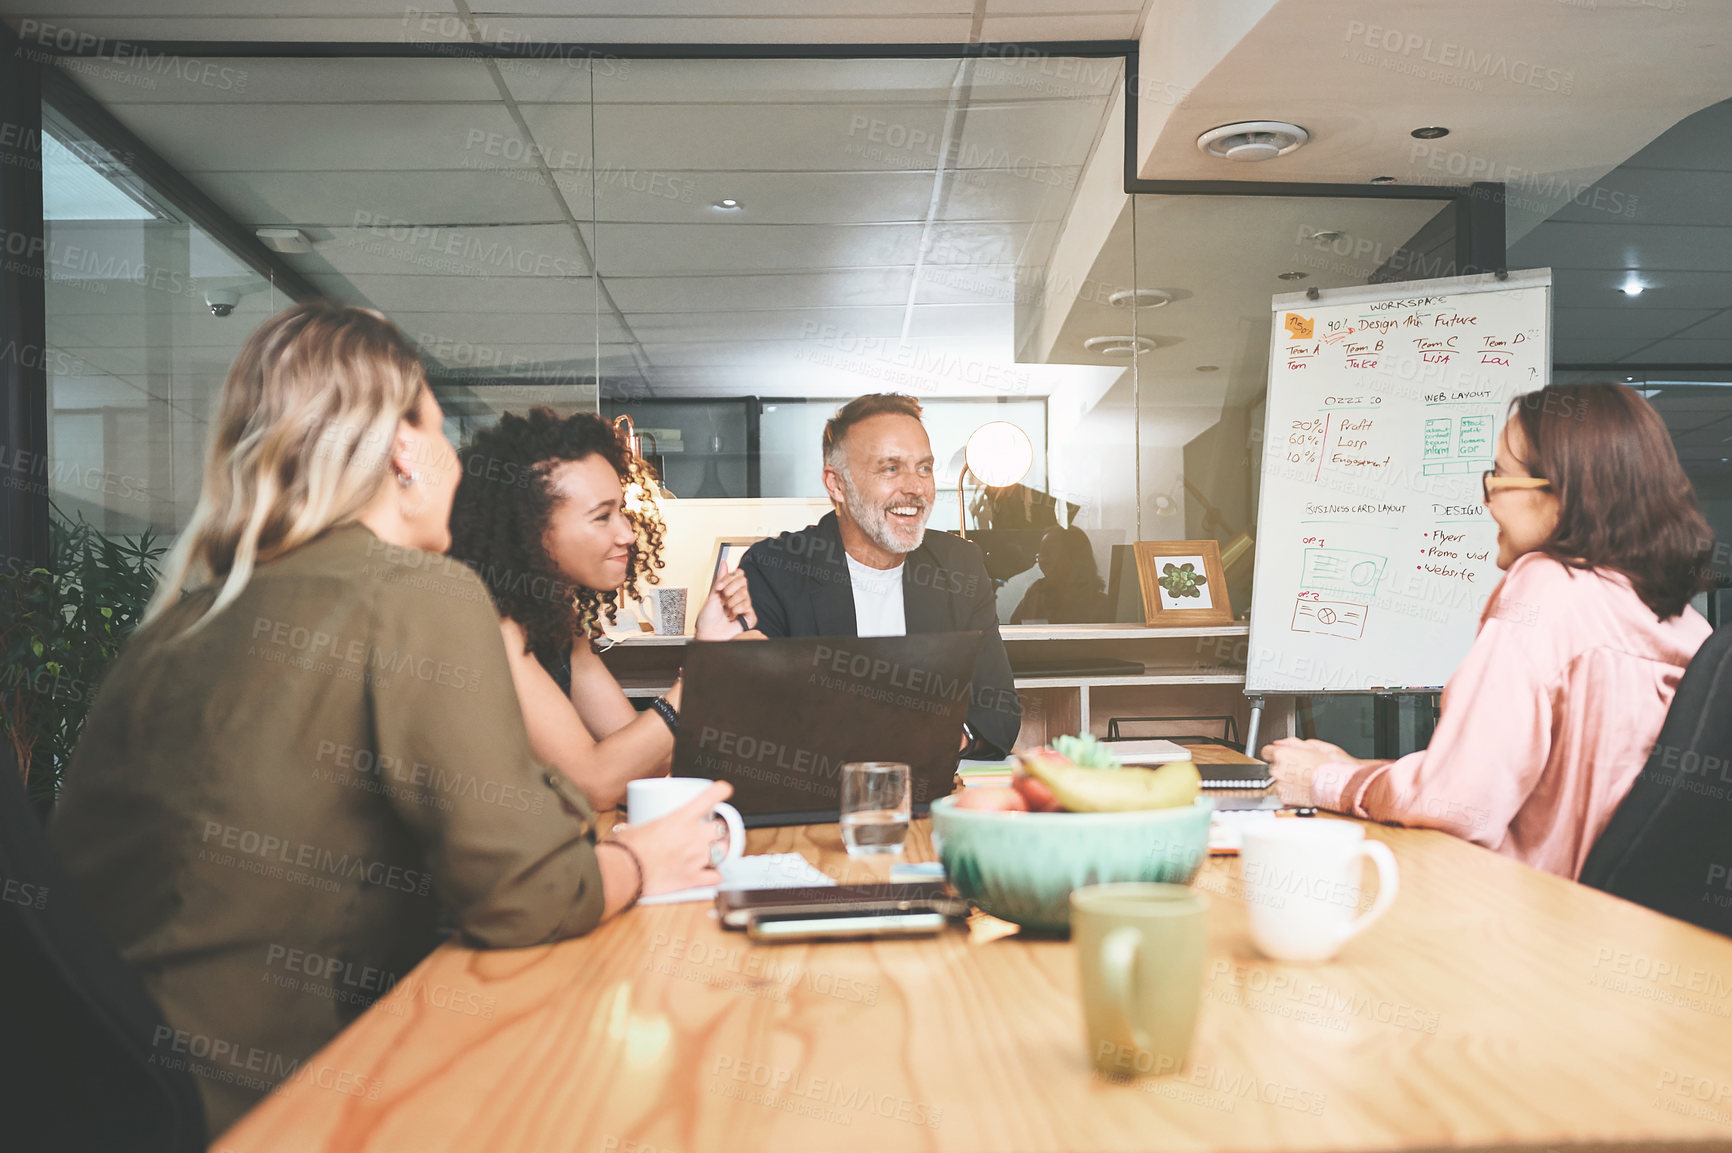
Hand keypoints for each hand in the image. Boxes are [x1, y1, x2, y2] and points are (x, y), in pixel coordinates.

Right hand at [611, 780, 732, 896]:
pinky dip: (715, 876)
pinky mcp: (693, 878)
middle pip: (721, 828)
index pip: (710, 797)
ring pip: (723, 852)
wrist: (625, 872)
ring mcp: (696, 858)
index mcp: (681, 818)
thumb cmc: (627, 849)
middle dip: (719, 830)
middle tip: (711, 831)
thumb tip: (631, 829)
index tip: (724, 790)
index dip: (720, 791)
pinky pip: (716, 877)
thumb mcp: (636, 827)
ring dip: (719, 852)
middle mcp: (693, 836)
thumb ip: (642, 827)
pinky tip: (711, 875)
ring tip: (712, 853)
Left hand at [694, 567, 755, 638]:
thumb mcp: (712, 594)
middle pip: (743, 581)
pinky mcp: (749, 616)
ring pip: (744, 593)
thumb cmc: (707, 619)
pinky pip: (747, 605)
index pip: (738, 574)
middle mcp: (737, 597)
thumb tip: (724, 564)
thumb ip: (721, 578)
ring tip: (726, 610)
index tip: (719, 587)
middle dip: (730, 590)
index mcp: (729, 590)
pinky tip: (732, 616)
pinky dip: (736, 610)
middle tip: (723, 599)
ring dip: (731, 602)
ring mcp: (744, 606)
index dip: (729, 579)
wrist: (708, 633)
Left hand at [1260, 738, 1353, 807]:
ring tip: (1306, 779)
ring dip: (1287, 780)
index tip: (1282, 756)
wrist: (1343, 787)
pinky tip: (1305, 788)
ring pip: (1278, 780)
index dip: (1275, 753)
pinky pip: (1284, 793)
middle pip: (1273, 766)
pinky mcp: (1285, 799)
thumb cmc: (1333, 766)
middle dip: (1284, 767)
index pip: (1266, 751)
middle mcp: (1278, 770)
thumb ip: (1293, 742)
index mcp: (1283, 754)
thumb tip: (1281, 742)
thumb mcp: (1316, 745)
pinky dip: (1292, 792)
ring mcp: (1280, 786)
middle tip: (1301, 768)